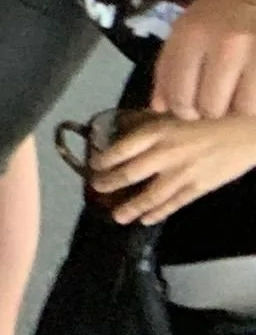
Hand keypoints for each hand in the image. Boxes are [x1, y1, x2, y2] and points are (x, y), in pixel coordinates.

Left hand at [95, 113, 255, 224]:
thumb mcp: (171, 115)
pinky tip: (146, 219)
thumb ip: (147, 124)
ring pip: (151, 195)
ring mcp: (182, 173)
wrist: (242, 133)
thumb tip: (121, 128)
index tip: (93, 165)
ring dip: (131, 207)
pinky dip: (158, 213)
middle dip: (110, 183)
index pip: (122, 148)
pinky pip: (173, 204)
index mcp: (157, 132)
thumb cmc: (205, 120)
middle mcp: (166, 153)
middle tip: (97, 188)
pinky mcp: (198, 188)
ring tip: (117, 216)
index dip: (105, 159)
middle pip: (131, 173)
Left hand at [153, 0, 255, 117]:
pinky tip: (251, 86)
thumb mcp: (187, 28)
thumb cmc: (222, 11)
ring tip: (238, 91)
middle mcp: (223, 44)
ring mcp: (254, 54)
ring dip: (238, 107)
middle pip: (209, 106)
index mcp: (191, 34)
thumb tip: (158, 107)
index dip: (181, 109)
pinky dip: (255, 101)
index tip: (188, 110)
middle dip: (210, 110)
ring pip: (241, 109)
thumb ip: (169, 66)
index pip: (177, 90)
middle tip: (215, 101)